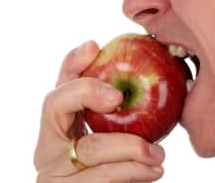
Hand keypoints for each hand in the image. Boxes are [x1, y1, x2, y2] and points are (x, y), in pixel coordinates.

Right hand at [34, 40, 165, 181]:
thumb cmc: (121, 176)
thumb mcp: (122, 142)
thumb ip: (126, 118)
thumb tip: (167, 82)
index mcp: (61, 127)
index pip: (60, 85)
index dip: (72, 62)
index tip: (95, 45)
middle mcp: (48, 147)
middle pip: (54, 104)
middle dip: (87, 91)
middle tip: (118, 95)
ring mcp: (51, 174)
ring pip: (88, 147)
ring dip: (129, 147)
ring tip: (159, 155)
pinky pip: (98, 178)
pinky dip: (130, 173)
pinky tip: (153, 172)